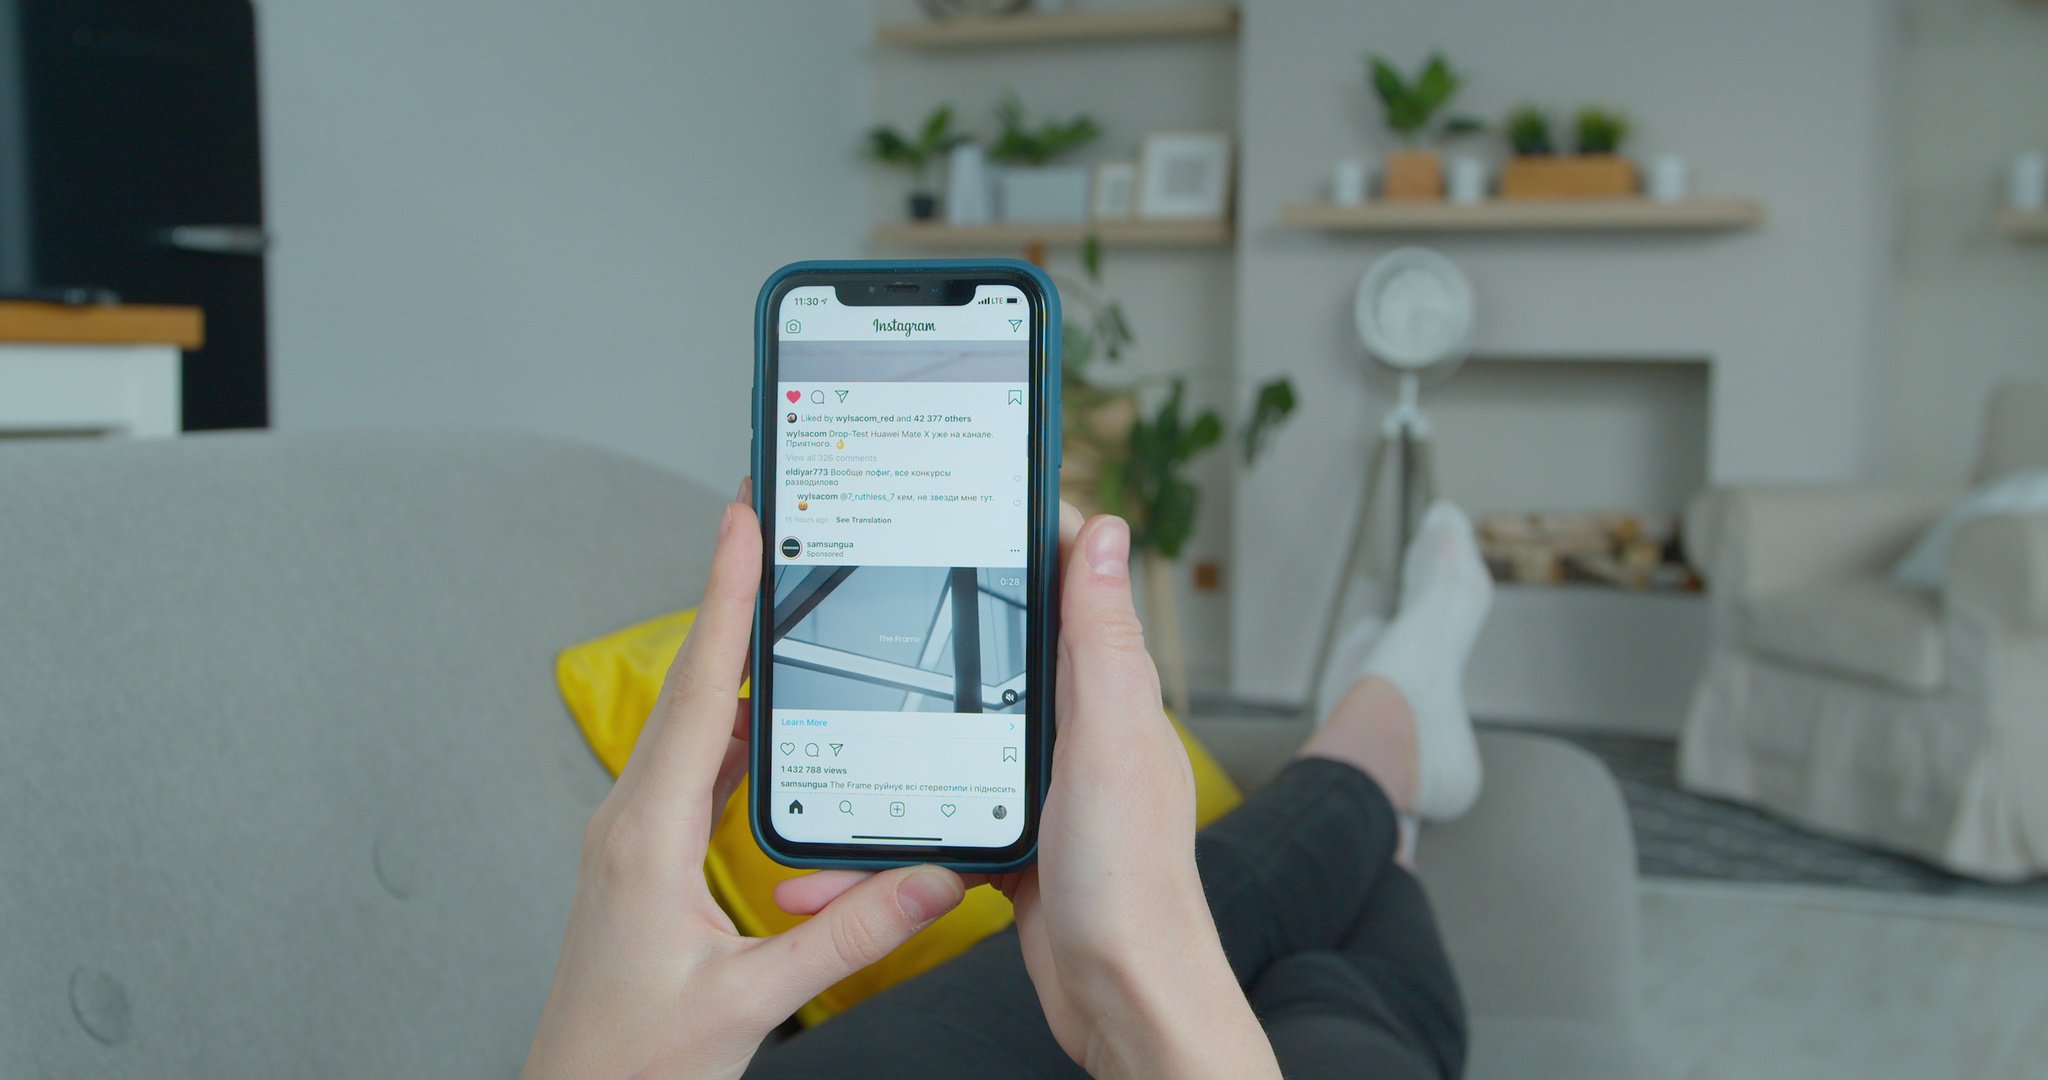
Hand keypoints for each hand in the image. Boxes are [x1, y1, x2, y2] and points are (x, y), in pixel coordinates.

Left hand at [522, 491, 965, 1079]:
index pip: (697, 695)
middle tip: (763, 527)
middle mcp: (629, 822)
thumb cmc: (634, 1064)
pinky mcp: (644, 860)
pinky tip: (764, 721)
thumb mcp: (753, 1000)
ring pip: (689, 727)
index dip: (723, 601)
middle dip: (728, 601)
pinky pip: (691, 771)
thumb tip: (931, 877)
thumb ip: (848, 933)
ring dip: (729, 662)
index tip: (741, 524)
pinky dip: (731, 728)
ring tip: (774, 601)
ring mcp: (632, 838)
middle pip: (689, 688)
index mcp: (646, 838)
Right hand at [781, 505, 1278, 1079]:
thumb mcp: (1107, 743)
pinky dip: (886, 837)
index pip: (1066, 587)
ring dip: (890, 748)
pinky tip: (841, 856)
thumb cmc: (1134, 889)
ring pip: (949, 744)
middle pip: (994, 657)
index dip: (1023, 534)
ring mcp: (1041, 790)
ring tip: (828, 737)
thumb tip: (1106, 532)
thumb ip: (1099, 643)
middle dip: (930, 633)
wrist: (1123, 1004)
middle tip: (867, 593)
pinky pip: (934, 819)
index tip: (969, 492)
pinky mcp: (1009, 844)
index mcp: (1106, 694)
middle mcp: (1076, 734)